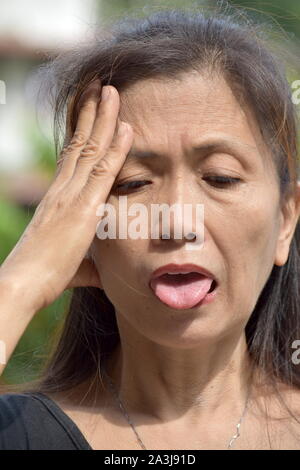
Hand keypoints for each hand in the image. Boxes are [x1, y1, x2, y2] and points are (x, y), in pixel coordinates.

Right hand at [0, 79, 132, 311]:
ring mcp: (71, 195)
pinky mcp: (83, 208)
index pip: (69, 155)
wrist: (23, 283)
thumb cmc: (41, 276)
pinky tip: (127, 128)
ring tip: (112, 89)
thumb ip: (89, 264)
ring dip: (103, 117)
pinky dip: (116, 149)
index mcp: (57, 198)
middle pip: (79, 143)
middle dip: (91, 112)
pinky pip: (103, 171)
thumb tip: (102, 274)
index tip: (87, 108)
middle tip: (100, 85)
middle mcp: (62, 189)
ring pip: (90, 148)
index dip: (79, 130)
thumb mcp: (71, 265)